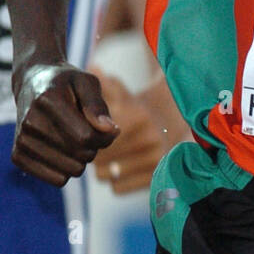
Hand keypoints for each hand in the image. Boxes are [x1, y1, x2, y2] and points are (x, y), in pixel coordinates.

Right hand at [12, 64, 118, 185]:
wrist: (31, 83)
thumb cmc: (66, 84)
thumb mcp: (86, 82)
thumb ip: (97, 105)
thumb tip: (109, 130)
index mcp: (48, 100)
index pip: (86, 137)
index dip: (105, 138)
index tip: (109, 129)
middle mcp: (30, 122)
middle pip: (80, 156)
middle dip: (93, 147)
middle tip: (88, 131)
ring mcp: (21, 140)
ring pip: (70, 172)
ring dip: (80, 159)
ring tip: (73, 139)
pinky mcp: (17, 156)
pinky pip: (56, 180)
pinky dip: (66, 169)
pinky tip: (62, 151)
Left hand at [90, 69, 167, 194]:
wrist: (172, 122)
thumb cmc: (136, 105)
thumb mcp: (121, 91)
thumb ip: (105, 84)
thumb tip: (94, 66)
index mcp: (137, 115)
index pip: (95, 138)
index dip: (83, 137)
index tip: (81, 133)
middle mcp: (148, 138)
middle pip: (98, 157)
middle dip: (88, 153)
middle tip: (88, 147)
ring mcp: (154, 159)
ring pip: (105, 175)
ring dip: (99, 167)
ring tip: (102, 157)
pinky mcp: (156, 176)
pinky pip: (117, 188)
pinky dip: (113, 180)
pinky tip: (116, 168)